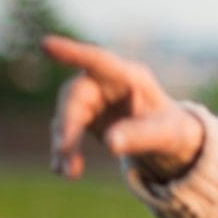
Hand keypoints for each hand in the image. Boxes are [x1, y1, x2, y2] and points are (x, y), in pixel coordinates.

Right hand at [42, 34, 203, 180]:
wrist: (170, 139)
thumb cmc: (172, 128)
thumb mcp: (165, 134)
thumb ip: (141, 135)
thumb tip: (110, 143)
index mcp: (129, 76)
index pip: (98, 60)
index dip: (72, 53)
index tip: (46, 44)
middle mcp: (106, 84)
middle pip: (75, 95)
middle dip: (68, 123)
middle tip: (64, 149)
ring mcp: (93, 100)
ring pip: (67, 116)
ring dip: (64, 143)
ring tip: (68, 173)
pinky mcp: (85, 118)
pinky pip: (67, 132)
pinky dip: (65, 151)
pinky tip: (62, 171)